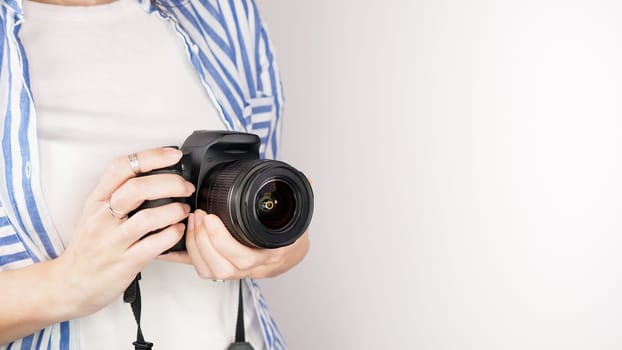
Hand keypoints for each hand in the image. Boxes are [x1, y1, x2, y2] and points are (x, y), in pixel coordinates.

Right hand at [56, 147, 194, 317]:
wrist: (70, 284)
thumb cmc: (89, 246)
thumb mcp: (96, 213)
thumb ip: (119, 194)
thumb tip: (156, 174)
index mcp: (97, 200)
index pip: (121, 167)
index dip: (151, 157)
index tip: (175, 155)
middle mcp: (102, 218)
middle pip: (138, 188)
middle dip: (170, 183)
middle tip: (186, 187)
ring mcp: (112, 241)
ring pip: (147, 218)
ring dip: (174, 210)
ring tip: (184, 210)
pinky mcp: (124, 263)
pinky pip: (153, 245)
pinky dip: (172, 235)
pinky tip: (178, 231)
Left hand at [159, 210, 309, 279]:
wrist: (289, 255)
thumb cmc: (290, 238)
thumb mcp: (297, 216)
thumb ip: (296, 195)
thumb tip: (305, 179)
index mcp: (269, 254)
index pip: (243, 256)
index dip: (222, 240)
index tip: (211, 218)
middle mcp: (251, 267)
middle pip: (220, 265)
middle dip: (202, 240)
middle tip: (197, 215)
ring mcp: (236, 271)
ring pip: (209, 270)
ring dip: (194, 247)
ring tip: (190, 222)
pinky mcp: (223, 269)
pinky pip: (200, 268)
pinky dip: (184, 258)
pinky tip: (171, 246)